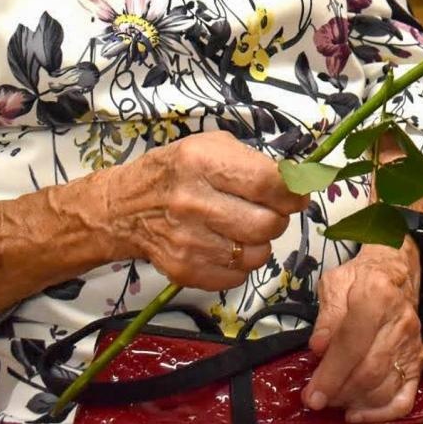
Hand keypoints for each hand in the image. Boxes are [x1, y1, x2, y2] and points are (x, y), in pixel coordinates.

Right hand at [106, 131, 307, 290]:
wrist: (124, 208)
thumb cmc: (177, 171)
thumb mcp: (212, 146)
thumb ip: (253, 162)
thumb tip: (296, 182)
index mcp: (203, 162)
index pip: (267, 184)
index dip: (292, 192)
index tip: (298, 194)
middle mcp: (193, 202)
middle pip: (266, 224)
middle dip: (279, 219)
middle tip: (270, 211)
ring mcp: (187, 241)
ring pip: (257, 254)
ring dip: (260, 243)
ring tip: (245, 228)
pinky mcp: (184, 271)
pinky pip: (237, 276)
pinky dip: (241, 264)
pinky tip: (227, 245)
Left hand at [302, 244, 422, 421]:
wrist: (395, 270)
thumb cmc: (360, 277)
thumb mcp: (335, 283)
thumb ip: (326, 315)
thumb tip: (318, 348)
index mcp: (377, 296)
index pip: (353, 343)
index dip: (331, 374)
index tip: (312, 395)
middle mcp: (400, 321)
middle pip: (370, 370)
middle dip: (339, 392)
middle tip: (317, 400)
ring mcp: (411, 343)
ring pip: (385, 387)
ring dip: (355, 402)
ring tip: (334, 400)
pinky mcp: (417, 359)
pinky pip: (405, 396)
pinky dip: (383, 414)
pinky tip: (359, 414)